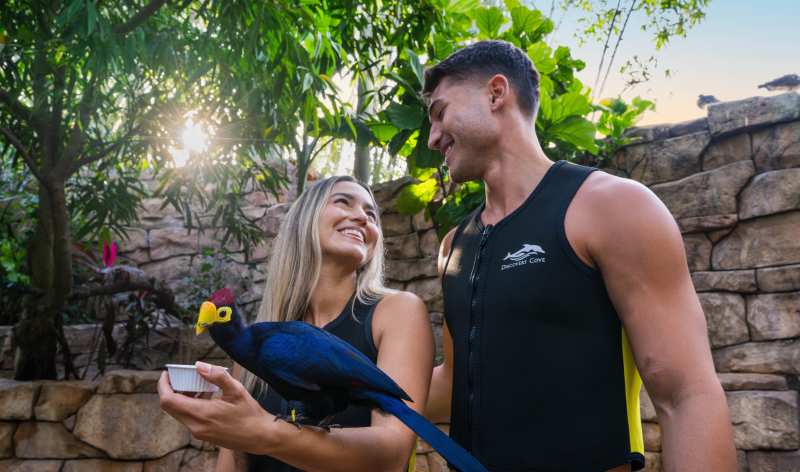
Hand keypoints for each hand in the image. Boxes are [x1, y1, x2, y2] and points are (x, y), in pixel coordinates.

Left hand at [158, 361, 273, 452]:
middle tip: (182, 376)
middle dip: (172, 389)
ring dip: (183, 397)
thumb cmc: (250, 414)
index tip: (166, 374)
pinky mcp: (203, 434)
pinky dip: (191, 405)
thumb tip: (200, 365)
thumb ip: (217, 376)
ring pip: (179, 412)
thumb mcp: (236, 390)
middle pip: (170, 407)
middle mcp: (196, 426)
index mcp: (201, 414)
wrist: (260, 437)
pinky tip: (208, 396)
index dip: (163, 386)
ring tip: (199, 384)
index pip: (168, 401)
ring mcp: (198, 432)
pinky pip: (189, 418)